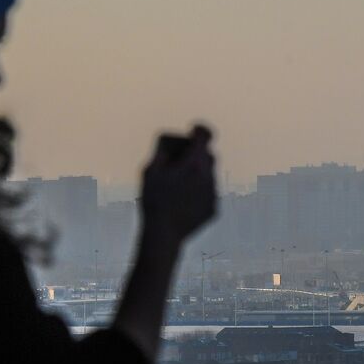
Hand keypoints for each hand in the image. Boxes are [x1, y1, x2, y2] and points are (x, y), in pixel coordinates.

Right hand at [139, 124, 217, 245]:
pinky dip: (199, 193)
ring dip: (198, 175)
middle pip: (209, 156)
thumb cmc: (153, 200)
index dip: (199, 129)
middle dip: (198, 154)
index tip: (193, 129)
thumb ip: (161, 153)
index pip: (205, 136)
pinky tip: (183, 202)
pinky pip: (209, 194)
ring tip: (180, 185)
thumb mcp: (150, 171)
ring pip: (210, 176)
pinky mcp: (214, 209)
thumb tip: (169, 148)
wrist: (163, 234)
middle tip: (183, 159)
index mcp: (194, 163)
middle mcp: (209, 177)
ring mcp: (213, 194)